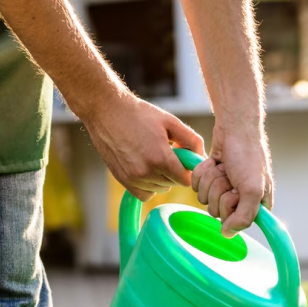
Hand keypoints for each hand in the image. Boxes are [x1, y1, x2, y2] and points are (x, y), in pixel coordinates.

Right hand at [80, 92, 204, 201]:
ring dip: (161, 177)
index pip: (186, 180)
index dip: (187, 169)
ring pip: (160, 188)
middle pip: (173, 184)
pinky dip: (149, 186)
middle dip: (175, 171)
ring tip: (153, 156)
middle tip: (167, 153)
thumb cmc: (139, 114)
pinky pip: (145, 194)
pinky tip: (146, 169)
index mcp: (160, 157)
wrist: (106, 110)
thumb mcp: (170, 121)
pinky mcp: (122, 180)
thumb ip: (191, 140)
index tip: (183, 159)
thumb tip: (201, 157)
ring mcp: (133, 178)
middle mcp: (146, 172)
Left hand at [191, 123, 272, 236]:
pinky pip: (197, 185)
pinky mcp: (211, 178)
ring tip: (223, 167)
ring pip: (205, 198)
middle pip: (217, 211)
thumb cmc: (248, 156)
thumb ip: (244, 217)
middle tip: (230, 176)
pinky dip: (203, 172)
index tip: (237, 193)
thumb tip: (227, 234)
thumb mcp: (252, 190)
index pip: (236, 222)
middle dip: (219, 190)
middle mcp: (241, 199)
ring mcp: (224, 188)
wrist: (234, 127)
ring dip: (211, 179)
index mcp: (256, 205)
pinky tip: (214, 162)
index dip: (231, 206)